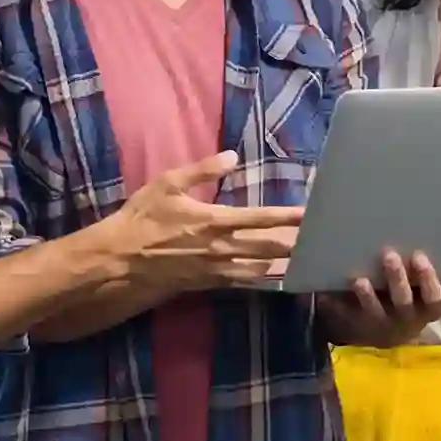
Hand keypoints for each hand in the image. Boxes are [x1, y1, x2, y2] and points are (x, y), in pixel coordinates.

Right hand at [114, 150, 304, 294]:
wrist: (119, 260)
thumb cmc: (141, 219)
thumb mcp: (167, 184)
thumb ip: (202, 170)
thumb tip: (233, 156)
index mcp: (213, 220)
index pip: (259, 218)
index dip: (287, 216)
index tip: (309, 214)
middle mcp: (220, 247)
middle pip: (267, 247)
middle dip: (295, 244)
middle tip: (322, 241)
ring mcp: (215, 269)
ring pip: (259, 268)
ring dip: (283, 264)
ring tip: (307, 260)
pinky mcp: (208, 284)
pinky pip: (242, 283)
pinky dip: (262, 280)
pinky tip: (277, 278)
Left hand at [332, 250, 440, 346]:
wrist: (378, 335)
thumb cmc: (415, 308)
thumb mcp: (438, 303)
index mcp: (425, 309)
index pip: (433, 298)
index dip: (428, 281)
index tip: (422, 259)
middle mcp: (402, 316)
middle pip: (402, 300)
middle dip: (397, 280)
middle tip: (392, 254)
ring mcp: (376, 320)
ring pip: (373, 308)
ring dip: (367, 294)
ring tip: (360, 277)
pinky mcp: (351, 320)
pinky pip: (342, 312)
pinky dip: (336, 302)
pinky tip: (328, 290)